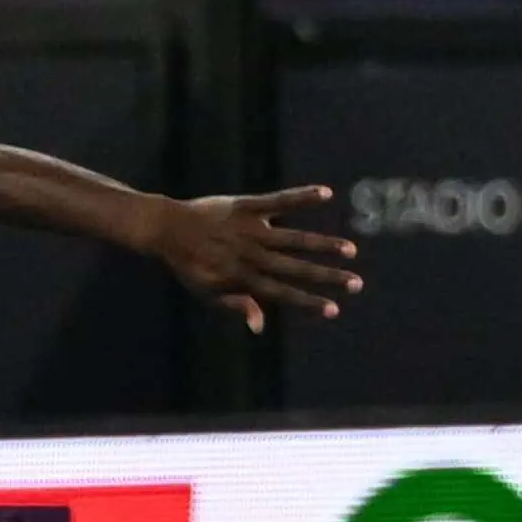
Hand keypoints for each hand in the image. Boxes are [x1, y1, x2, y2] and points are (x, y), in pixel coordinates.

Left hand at [139, 186, 360, 333]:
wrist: (164, 228)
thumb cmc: (188, 264)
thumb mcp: (208, 292)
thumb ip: (237, 305)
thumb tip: (260, 327)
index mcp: (243, 277)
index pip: (283, 293)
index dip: (309, 302)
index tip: (334, 309)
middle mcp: (251, 255)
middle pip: (296, 268)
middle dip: (328, 277)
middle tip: (356, 283)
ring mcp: (250, 229)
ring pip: (294, 239)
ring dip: (324, 244)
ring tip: (350, 250)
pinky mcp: (245, 206)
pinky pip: (278, 201)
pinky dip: (302, 197)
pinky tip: (326, 193)